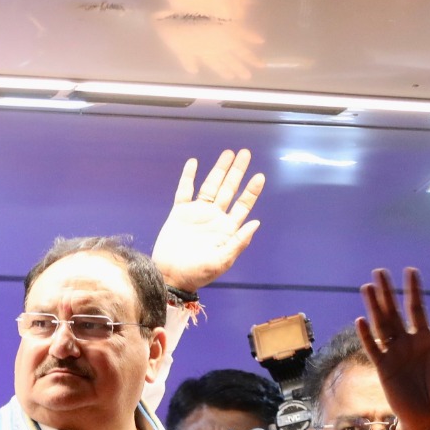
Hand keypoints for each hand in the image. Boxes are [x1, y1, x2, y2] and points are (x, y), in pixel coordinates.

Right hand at [150, 148, 263, 291]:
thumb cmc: (197, 273)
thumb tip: (256, 222)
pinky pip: (184, 191)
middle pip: (228, 190)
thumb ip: (238, 242)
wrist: (170, 276)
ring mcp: (197, 213)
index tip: (259, 176)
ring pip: (210, 186)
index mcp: (227, 229)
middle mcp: (214, 218)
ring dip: (219, 170)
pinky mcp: (179, 213)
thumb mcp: (221, 261)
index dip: (251, 191)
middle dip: (237, 172)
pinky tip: (194, 163)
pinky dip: (189, 177)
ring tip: (228, 154)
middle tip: (245, 153)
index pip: (242, 205)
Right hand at [356, 267, 429, 429]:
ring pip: (381, 326)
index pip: (417, 309)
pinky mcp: (383, 368)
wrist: (428, 417)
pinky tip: (361, 321)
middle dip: (387, 293)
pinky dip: (367, 336)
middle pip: (394, 312)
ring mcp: (394, 354)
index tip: (410, 272)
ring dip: (374, 307)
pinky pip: (373, 349)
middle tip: (379, 271)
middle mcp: (407, 343)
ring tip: (367, 288)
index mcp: (426, 340)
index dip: (414, 291)